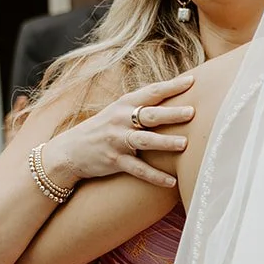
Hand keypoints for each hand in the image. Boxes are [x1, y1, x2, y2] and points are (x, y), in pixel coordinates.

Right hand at [43, 73, 196, 189]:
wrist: (70, 151)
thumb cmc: (103, 129)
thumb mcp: (118, 112)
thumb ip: (141, 106)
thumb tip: (173, 97)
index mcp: (124, 104)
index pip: (151, 92)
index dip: (172, 86)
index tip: (192, 81)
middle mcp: (120, 120)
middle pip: (150, 115)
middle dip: (171, 114)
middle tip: (192, 112)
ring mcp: (117, 141)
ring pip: (145, 141)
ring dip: (165, 142)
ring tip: (184, 144)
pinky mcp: (114, 161)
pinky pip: (138, 170)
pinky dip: (155, 176)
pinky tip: (171, 181)